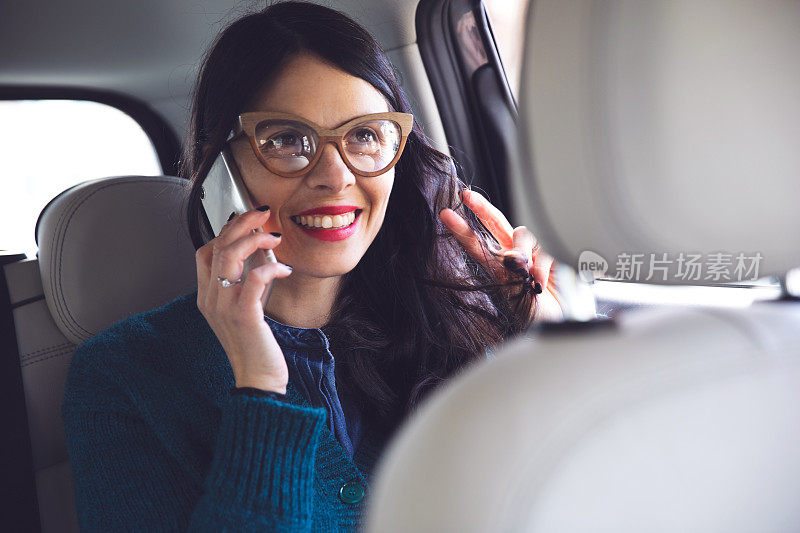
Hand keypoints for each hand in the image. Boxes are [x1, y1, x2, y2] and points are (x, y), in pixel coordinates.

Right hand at [195, 209, 293, 392]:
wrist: (258, 381)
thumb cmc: (255, 346)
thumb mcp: (244, 310)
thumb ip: (245, 285)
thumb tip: (261, 256)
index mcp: (207, 297)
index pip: (205, 251)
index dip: (225, 230)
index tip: (248, 221)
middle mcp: (210, 299)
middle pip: (217, 246)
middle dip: (241, 223)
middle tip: (263, 213)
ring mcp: (224, 307)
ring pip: (230, 255)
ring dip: (255, 238)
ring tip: (274, 236)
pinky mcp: (244, 315)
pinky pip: (254, 277)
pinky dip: (271, 266)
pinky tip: (284, 268)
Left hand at [439, 189, 562, 322]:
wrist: (562, 322)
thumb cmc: (535, 314)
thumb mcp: (515, 296)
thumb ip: (513, 273)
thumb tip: (515, 255)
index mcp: (498, 266)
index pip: (477, 243)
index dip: (462, 229)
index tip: (446, 215)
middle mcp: (514, 256)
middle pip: (496, 224)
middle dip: (480, 208)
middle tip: (466, 195)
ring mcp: (533, 254)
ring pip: (522, 233)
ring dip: (520, 249)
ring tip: (524, 272)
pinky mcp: (553, 256)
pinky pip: (544, 251)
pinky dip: (542, 266)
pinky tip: (540, 283)